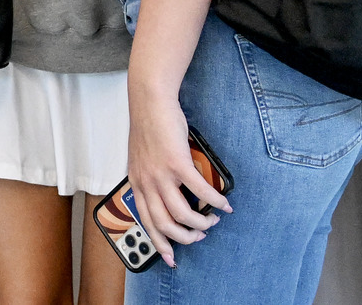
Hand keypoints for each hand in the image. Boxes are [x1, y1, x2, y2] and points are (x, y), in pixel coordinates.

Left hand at [126, 87, 226, 262]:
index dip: (160, 243)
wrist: (150, 102)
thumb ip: (152, 179)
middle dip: (186, 238)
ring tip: (213, 220)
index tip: (172, 259)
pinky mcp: (177, 163)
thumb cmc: (150, 129)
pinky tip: (224, 204)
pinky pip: (201, 192)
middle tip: (200, 236)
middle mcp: (146, 182)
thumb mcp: (142, 160)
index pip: (146, 222)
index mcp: (137, 183)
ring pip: (183, 215)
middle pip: (166, 225)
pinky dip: (215, 202)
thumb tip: (170, 197)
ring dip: (202, 223)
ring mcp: (161, 174)